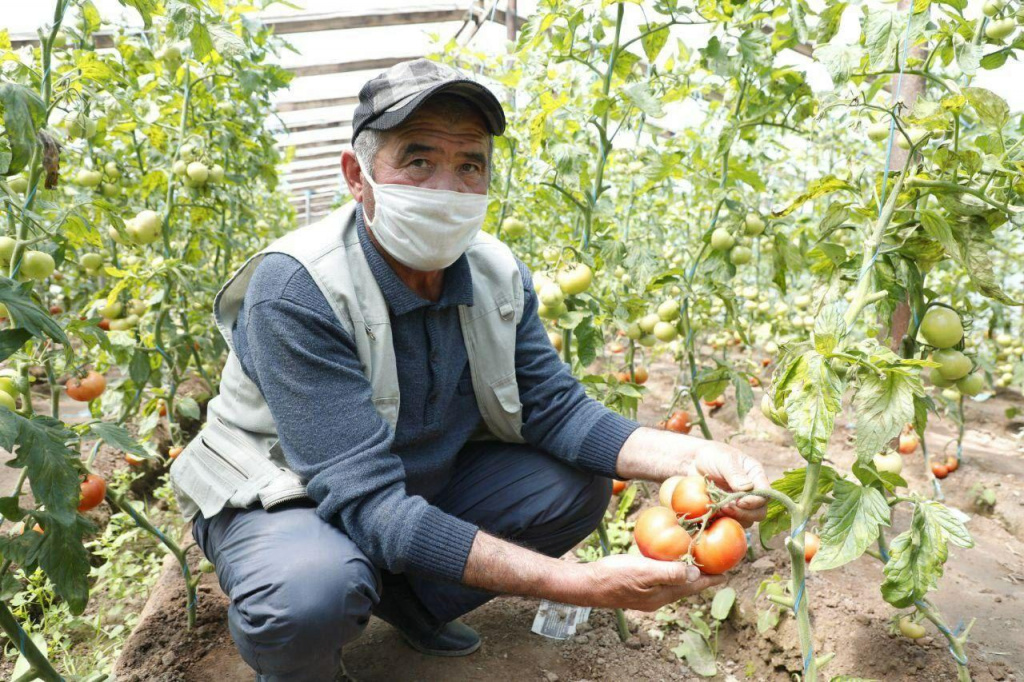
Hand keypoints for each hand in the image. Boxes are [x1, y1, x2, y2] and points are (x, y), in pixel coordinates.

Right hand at [570, 554, 724, 610]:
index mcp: (664, 594)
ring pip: (676, 583)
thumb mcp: (644, 571)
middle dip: (703, 576)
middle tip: (717, 564)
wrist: (588, 585)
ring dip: (688, 573)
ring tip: (698, 562)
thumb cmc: (614, 576)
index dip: (712, 578)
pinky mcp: (639, 588)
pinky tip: (667, 561)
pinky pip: (663, 579)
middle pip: (688, 586)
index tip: (729, 571)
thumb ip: (670, 572)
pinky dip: (672, 570)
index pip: (695, 585)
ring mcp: (649, 594)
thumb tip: (696, 572)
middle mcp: (660, 597)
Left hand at [690, 442, 770, 526]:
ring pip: (747, 520)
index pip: (765, 495)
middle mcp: (752, 492)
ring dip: (734, 518)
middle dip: (745, 513)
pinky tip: (712, 513)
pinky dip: (723, 521)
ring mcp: (741, 503)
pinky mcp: (728, 511)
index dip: (755, 501)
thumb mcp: (724, 460)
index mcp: (756, 476)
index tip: (739, 501)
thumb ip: (735, 473)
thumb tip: (747, 489)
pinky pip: (731, 522)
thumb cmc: (713, 456)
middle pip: (759, 512)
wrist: (694, 462)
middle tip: (726, 507)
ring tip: (718, 509)